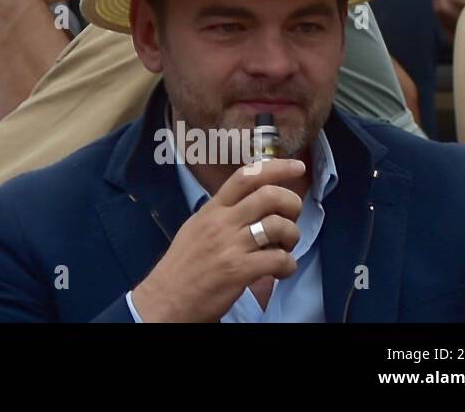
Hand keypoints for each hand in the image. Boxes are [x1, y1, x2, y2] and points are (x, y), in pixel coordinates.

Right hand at [131, 158, 304, 321]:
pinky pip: (279, 260)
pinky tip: (280, 271)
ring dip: (293, 237)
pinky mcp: (239, 271)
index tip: (297, 166)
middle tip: (292, 218)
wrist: (167, 298)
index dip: (276, 167)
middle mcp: (222, 222)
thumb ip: (223, 214)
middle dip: (292, 204)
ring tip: (284, 249)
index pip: (245, 176)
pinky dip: (288, 266)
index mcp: (212, 209)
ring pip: (279, 226)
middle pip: (269, 195)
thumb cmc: (183, 265)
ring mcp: (231, 246)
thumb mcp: (197, 228)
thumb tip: (253, 204)